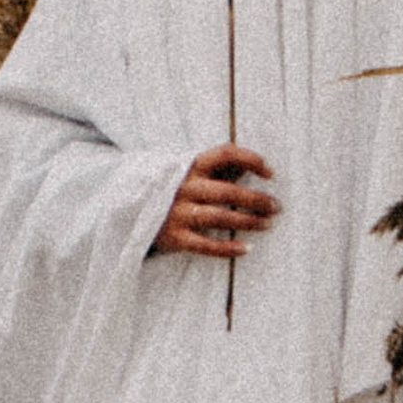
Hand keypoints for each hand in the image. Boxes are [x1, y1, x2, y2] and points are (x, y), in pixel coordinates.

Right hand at [152, 145, 279, 257]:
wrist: (126, 211)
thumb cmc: (170, 190)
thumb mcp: (189, 172)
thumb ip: (217, 169)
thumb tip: (252, 167)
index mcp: (190, 166)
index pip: (225, 154)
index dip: (251, 159)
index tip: (270, 172)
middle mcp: (184, 187)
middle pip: (228, 191)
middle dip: (257, 199)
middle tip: (276, 206)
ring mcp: (177, 213)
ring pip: (220, 217)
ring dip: (248, 221)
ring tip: (267, 224)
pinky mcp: (174, 237)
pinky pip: (205, 245)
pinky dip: (227, 248)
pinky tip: (246, 248)